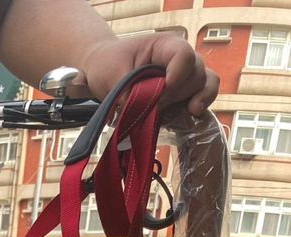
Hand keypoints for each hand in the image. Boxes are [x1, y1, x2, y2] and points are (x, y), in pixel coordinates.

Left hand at [74, 33, 218, 116]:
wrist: (106, 71)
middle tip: (154, 106)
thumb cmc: (109, 64)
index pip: (183, 56)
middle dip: (177, 94)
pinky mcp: (183, 94)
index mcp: (164, 46)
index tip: (163, 91)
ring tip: (187, 111)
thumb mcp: (111, 73)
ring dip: (195, 100)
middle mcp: (179, 58)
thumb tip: (139, 112)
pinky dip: (201, 106)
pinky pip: (205, 96)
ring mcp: (184, 76)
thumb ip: (126, 91)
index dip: (177, 75)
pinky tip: (191, 115)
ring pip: (205, 84)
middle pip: (196, 73)